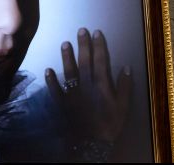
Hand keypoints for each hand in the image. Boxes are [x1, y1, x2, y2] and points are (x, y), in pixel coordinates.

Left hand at [45, 28, 131, 144]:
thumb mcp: (123, 107)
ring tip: (64, 43)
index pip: (100, 60)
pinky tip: (47, 70)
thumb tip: (126, 67)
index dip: (99, 46)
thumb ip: (124, 86)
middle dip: (83, 45)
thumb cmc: (110, 124)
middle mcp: (86, 84)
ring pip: (69, 71)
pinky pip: (55, 90)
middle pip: (84, 61)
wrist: (92, 143)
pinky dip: (51, 80)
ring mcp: (72, 93)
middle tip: (80, 30)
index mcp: (101, 84)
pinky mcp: (62, 103)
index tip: (96, 32)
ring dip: (66, 57)